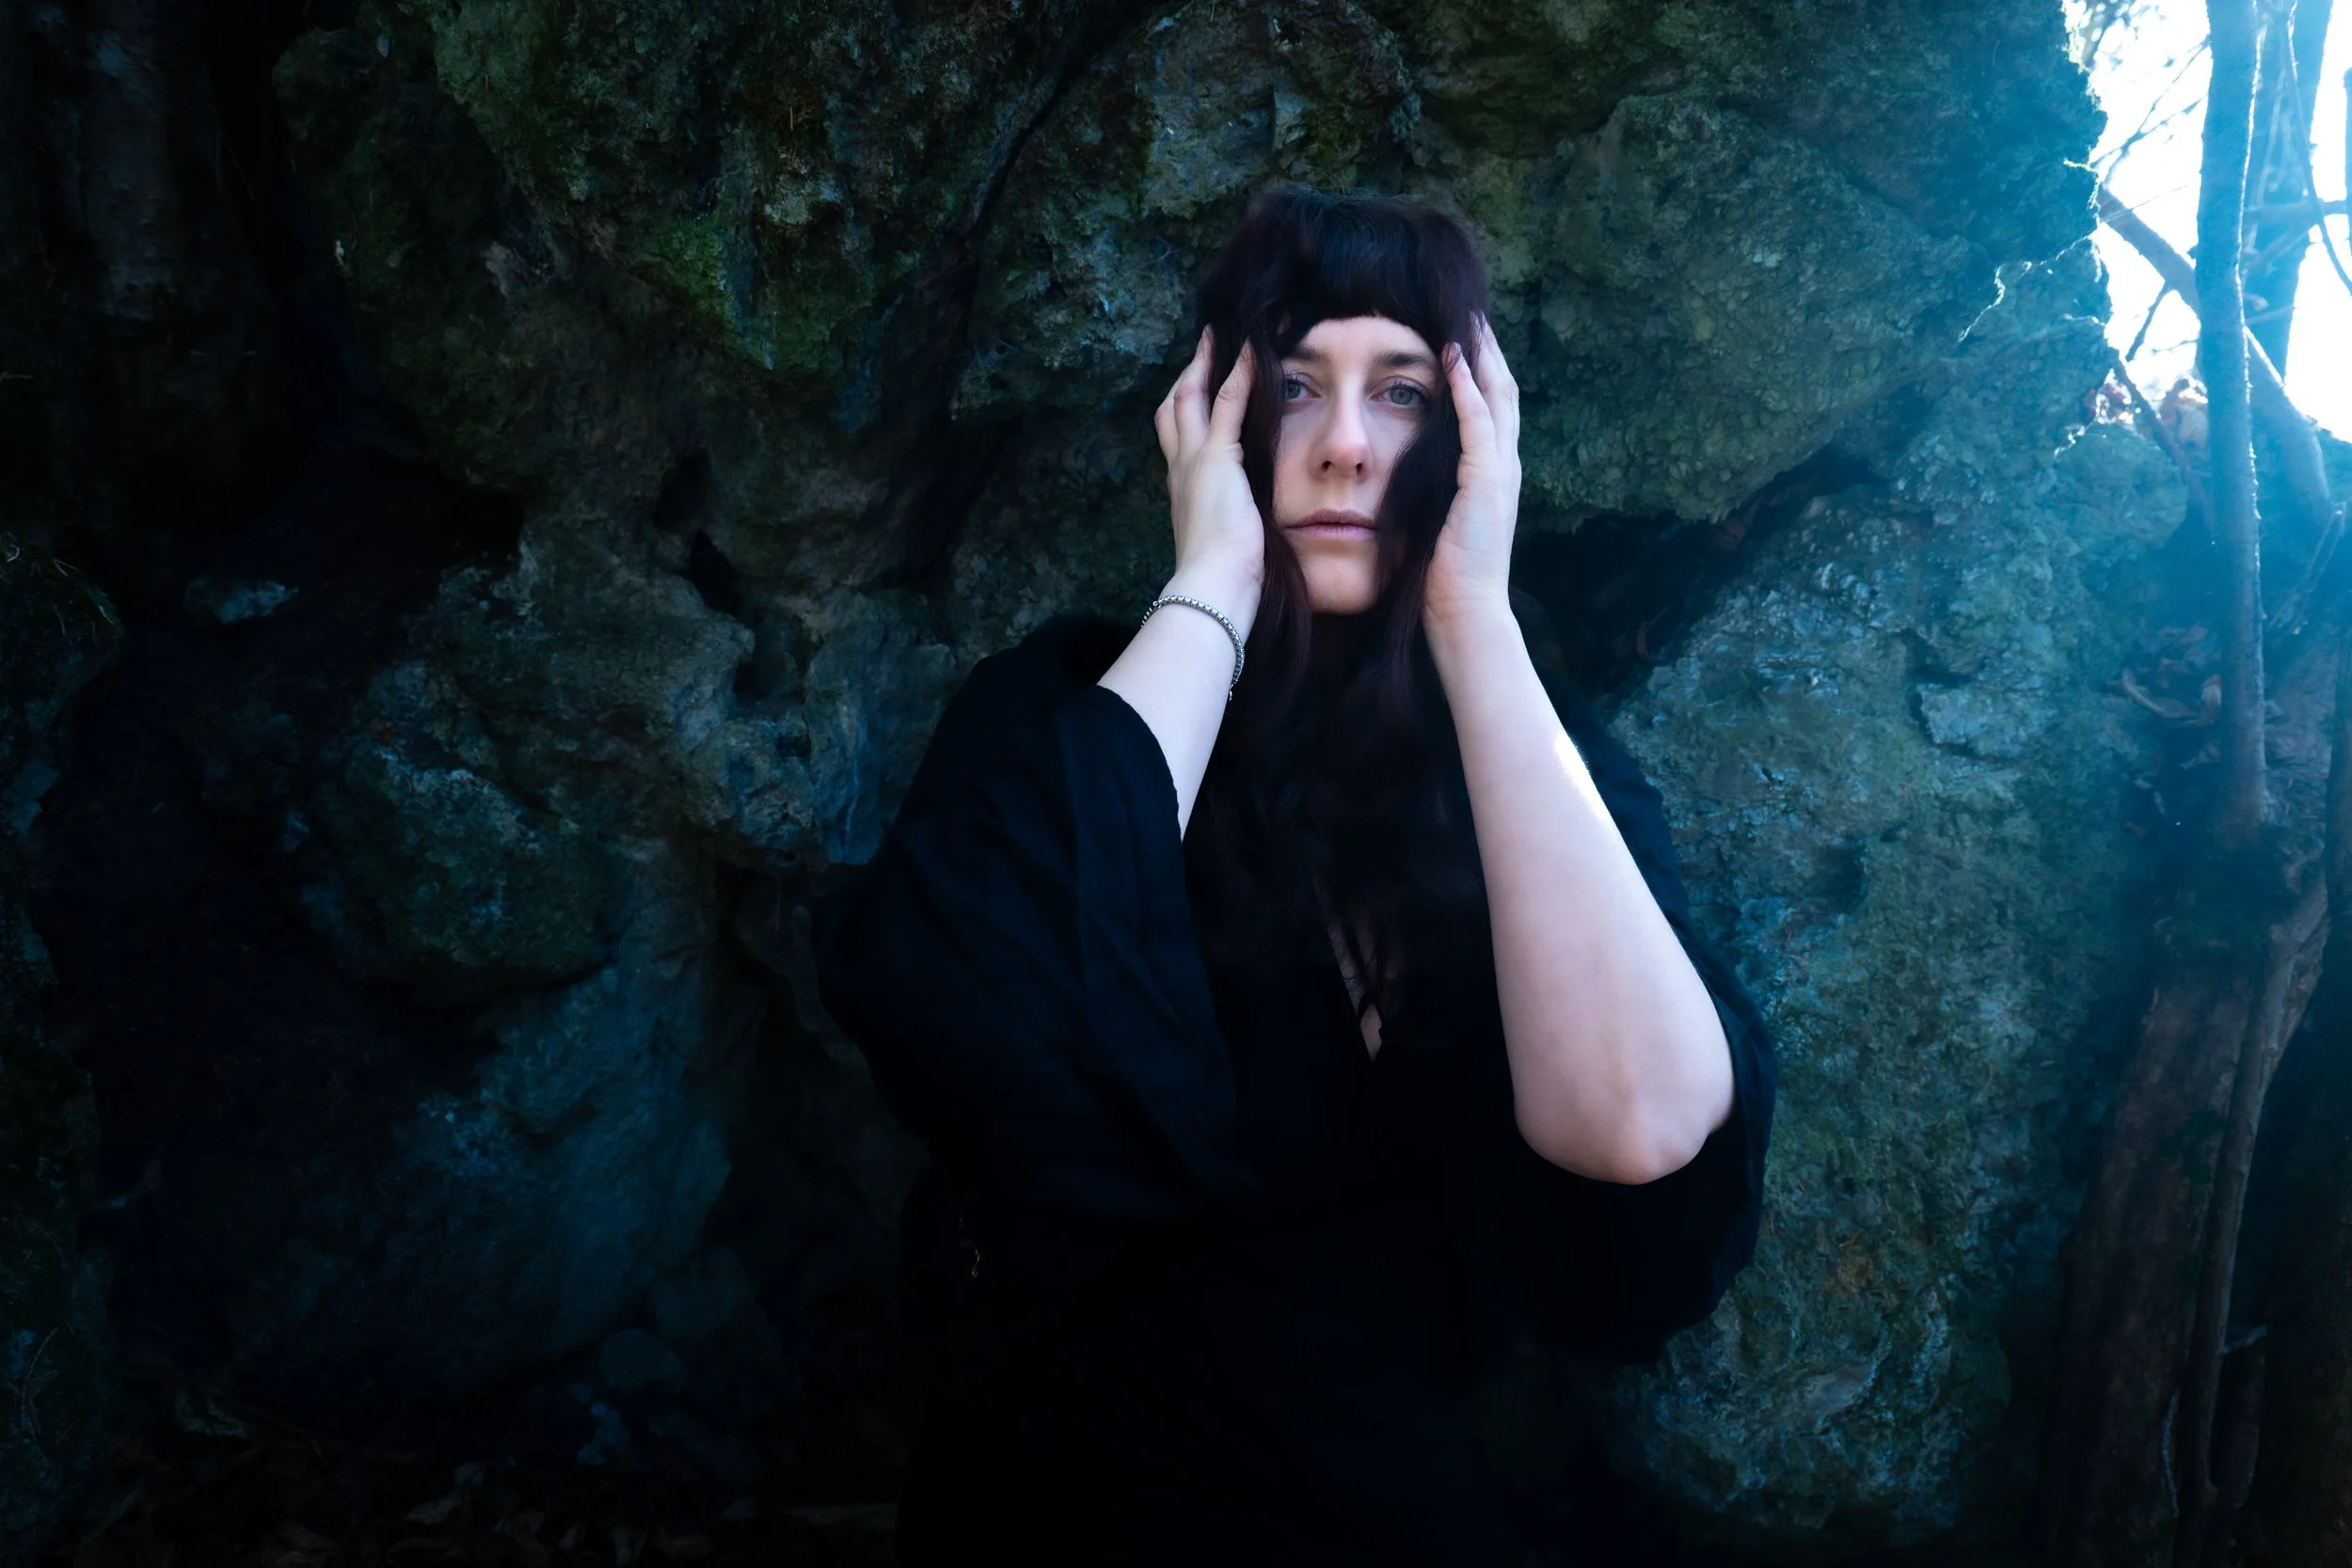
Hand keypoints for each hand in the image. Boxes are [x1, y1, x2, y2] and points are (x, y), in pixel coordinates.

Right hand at [1153, 328, 1264, 619]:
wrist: (1211, 584)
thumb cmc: (1222, 576)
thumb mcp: (1223, 540)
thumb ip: (1229, 521)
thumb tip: (1244, 526)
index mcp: (1182, 490)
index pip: (1176, 440)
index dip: (1185, 413)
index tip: (1196, 393)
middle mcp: (1180, 470)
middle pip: (1172, 410)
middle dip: (1186, 377)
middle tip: (1202, 349)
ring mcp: (1195, 461)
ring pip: (1191, 398)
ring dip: (1206, 364)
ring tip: (1221, 337)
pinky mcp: (1218, 457)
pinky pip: (1228, 403)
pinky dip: (1240, 374)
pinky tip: (1252, 350)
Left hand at [1426, 314, 1521, 628]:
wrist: (1464, 611)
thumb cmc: (1442, 575)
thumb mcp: (1435, 517)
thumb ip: (1429, 487)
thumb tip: (1402, 467)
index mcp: (1491, 473)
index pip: (1491, 407)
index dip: (1479, 369)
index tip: (1462, 335)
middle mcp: (1504, 465)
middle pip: (1502, 390)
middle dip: (1488, 349)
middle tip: (1471, 310)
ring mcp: (1500, 472)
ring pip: (1498, 396)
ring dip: (1482, 355)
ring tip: (1466, 318)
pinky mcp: (1487, 482)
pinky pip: (1479, 424)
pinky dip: (1467, 389)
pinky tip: (1453, 360)